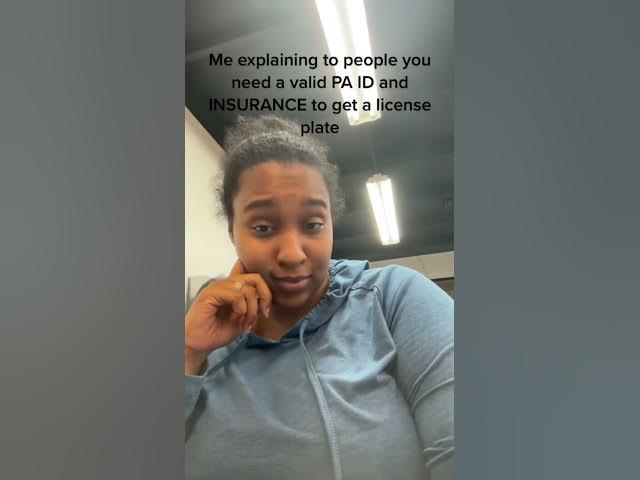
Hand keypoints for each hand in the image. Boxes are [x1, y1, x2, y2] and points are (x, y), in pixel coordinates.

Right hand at [184, 260, 271, 374]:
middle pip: (255, 278)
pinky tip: (237, 318)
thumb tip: (265, 303)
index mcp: (234, 288)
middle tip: (263, 313)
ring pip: (247, 289)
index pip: (256, 278)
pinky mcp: (211, 293)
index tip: (266, 311)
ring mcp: (218, 286)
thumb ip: (253, 309)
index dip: (266, 292)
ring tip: (246, 323)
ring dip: (252, 308)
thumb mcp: (243, 320)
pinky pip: (236, 295)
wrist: (198, 344)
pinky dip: (241, 308)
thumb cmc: (217, 333)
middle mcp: (226, 283)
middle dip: (265, 296)